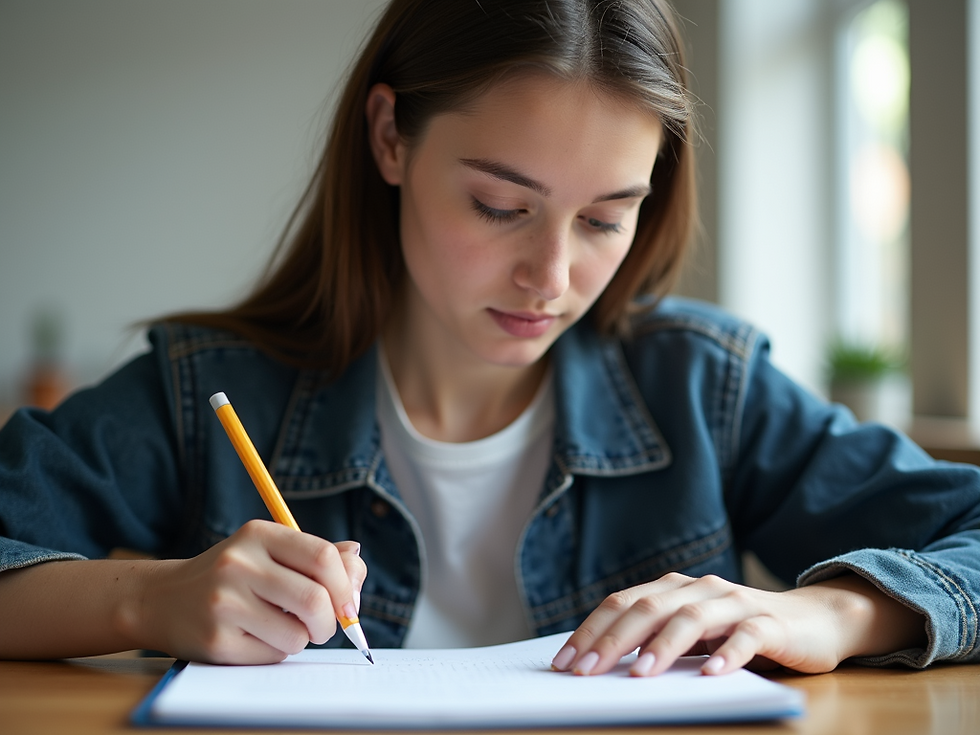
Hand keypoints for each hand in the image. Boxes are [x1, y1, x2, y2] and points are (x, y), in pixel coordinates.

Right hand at [127, 520, 366, 663]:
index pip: (322, 557)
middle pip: (315, 600)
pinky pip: (272, 656)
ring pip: (297, 635)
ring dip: (302, 640)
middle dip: (331, 622)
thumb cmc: (232, 577)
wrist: (162, 600)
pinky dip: (276, 652)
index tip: (349, 602)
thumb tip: (356, 562)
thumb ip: (315, 557)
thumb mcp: (268, 553)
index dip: (346, 585)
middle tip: (324, 627)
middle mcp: (239, 564)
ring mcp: (224, 603)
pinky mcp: (215, 641)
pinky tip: (256, 639)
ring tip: (283, 629)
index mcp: (258, 535)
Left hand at [550, 572, 924, 676]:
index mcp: (673, 589)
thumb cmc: (739, 633)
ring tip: (641, 674)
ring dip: (664, 646)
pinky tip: (711, 675)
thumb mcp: (693, 636)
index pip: (622, 603)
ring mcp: (735, 603)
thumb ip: (656, 642)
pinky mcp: (770, 624)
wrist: (815, 620)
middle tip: (585, 671)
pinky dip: (728, 655)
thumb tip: (599, 666)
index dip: (590, 631)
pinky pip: (747, 636)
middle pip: (648, 607)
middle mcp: (699, 589)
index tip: (563, 663)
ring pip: (692, 618)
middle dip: (612, 640)